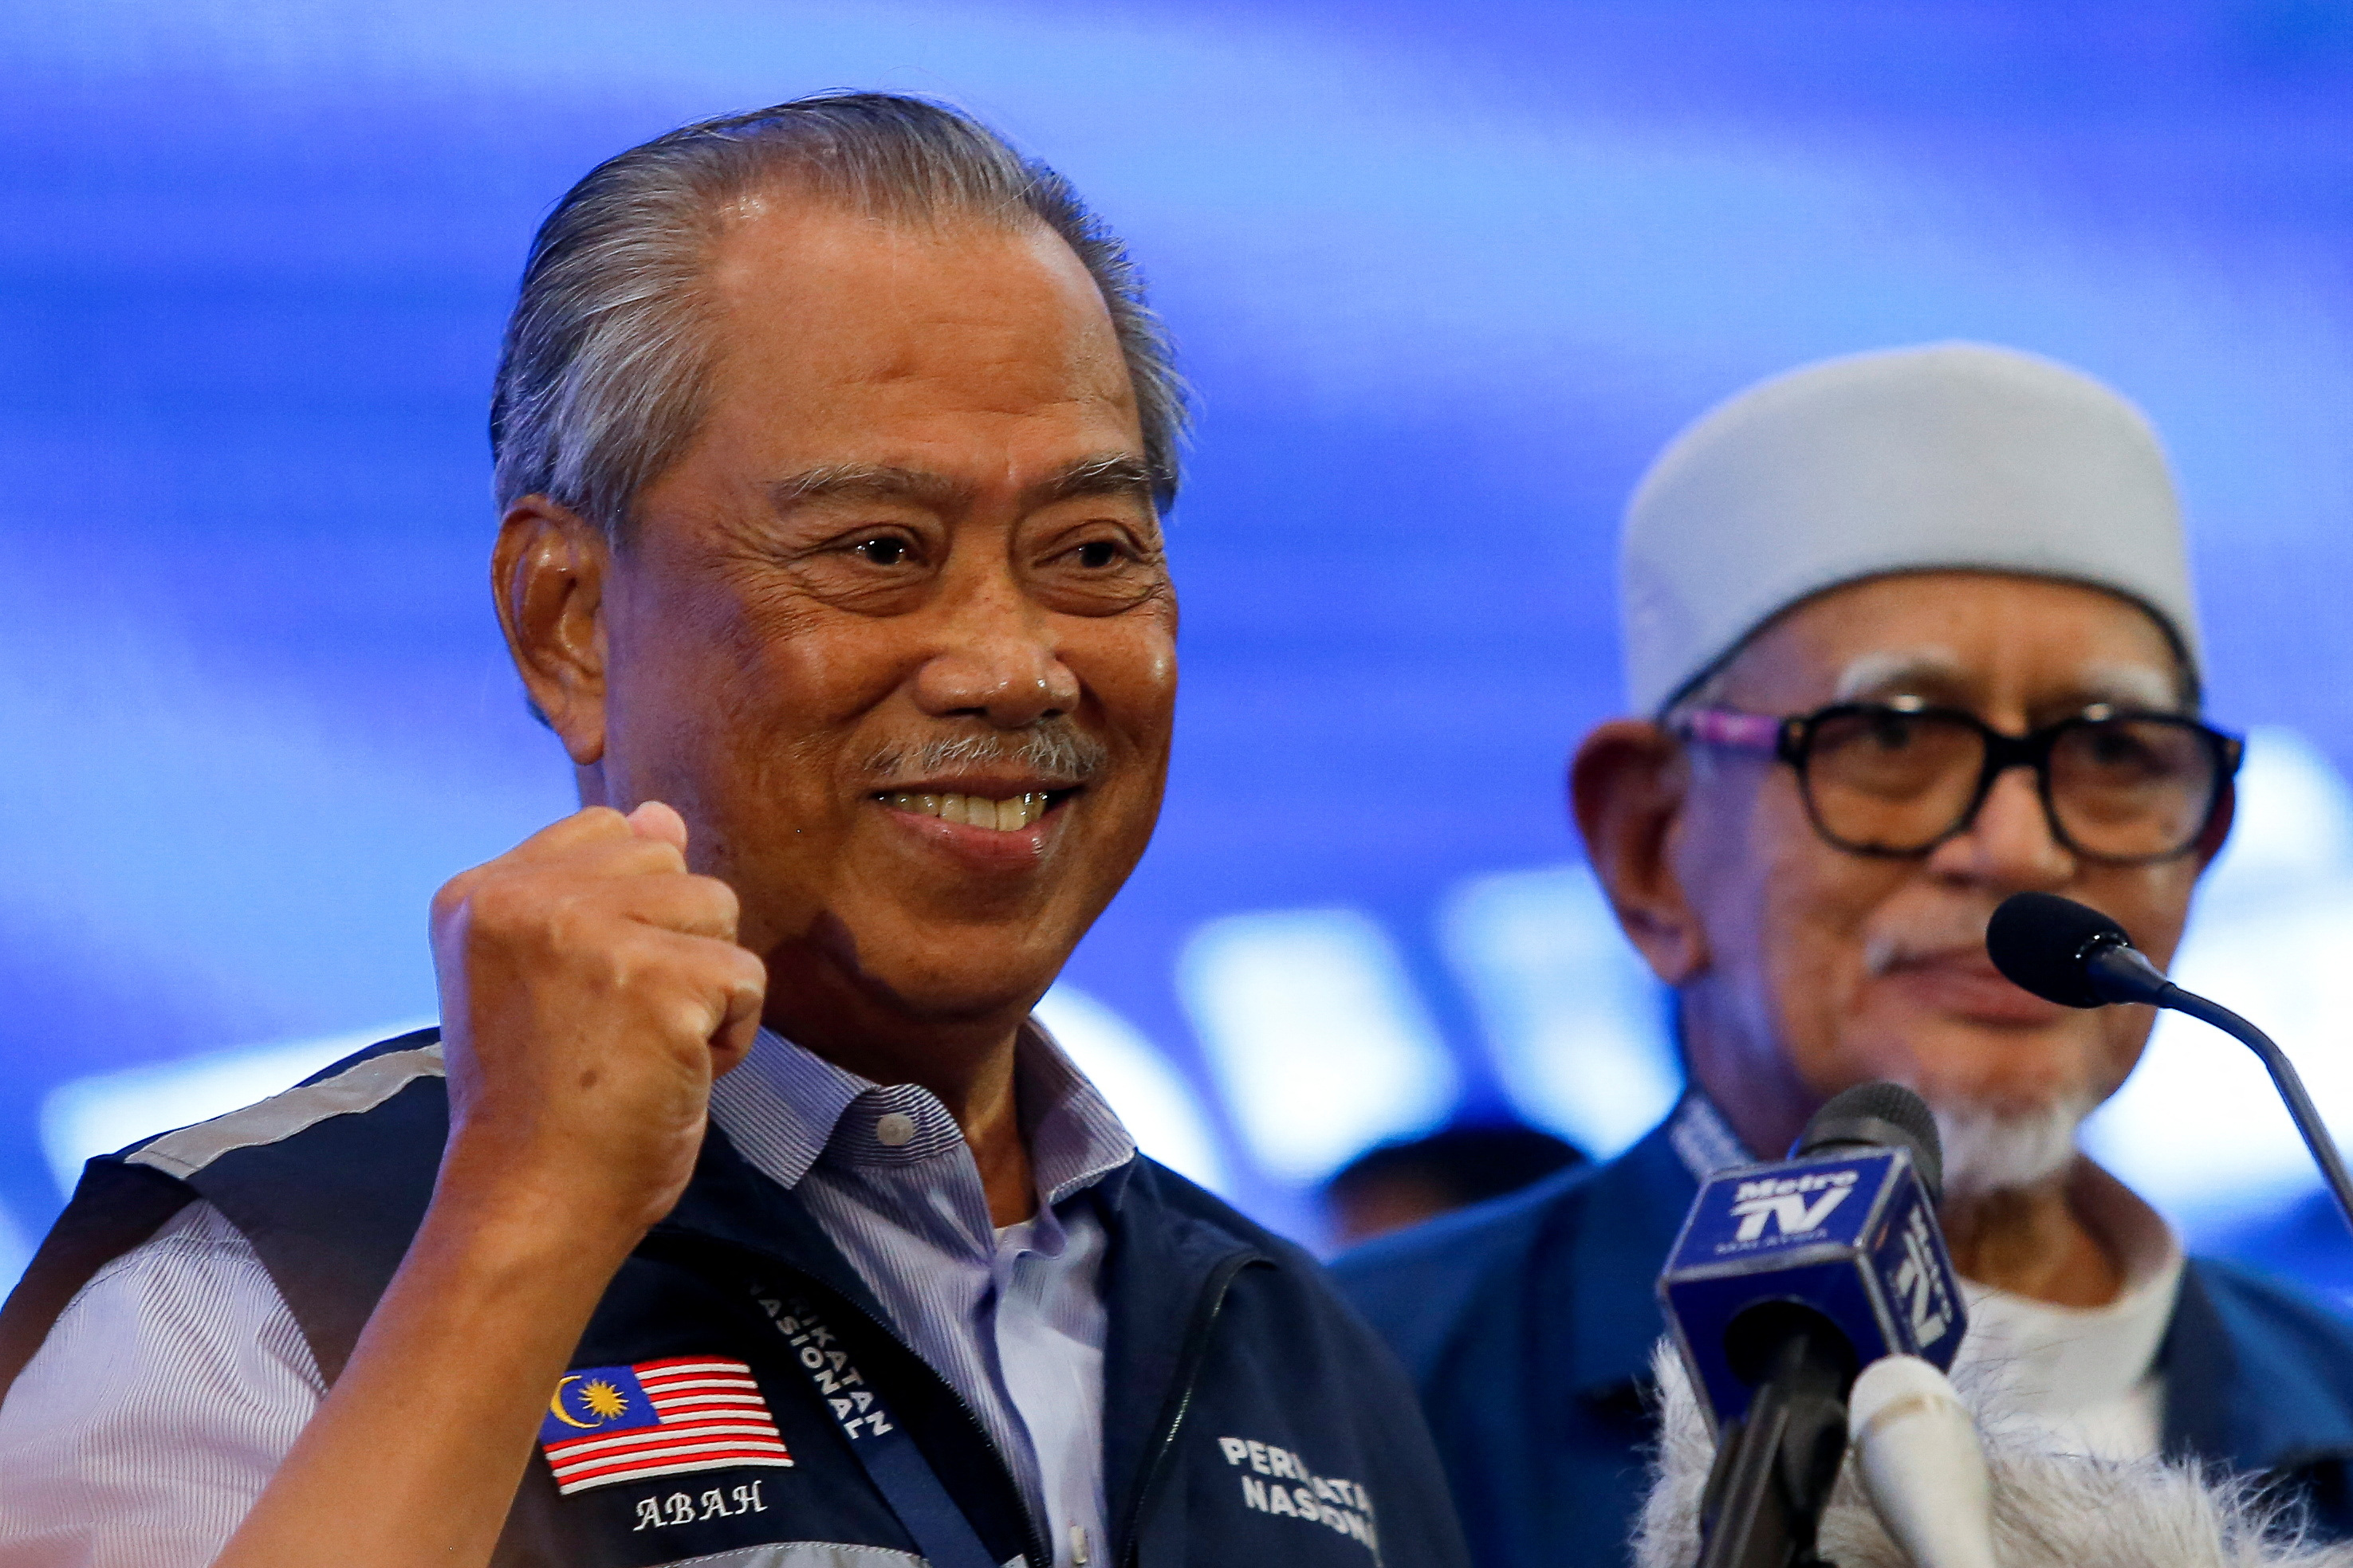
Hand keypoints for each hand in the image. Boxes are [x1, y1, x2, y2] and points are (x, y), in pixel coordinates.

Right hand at [428, 801, 765, 1255]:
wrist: (533, 1201)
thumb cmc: (544, 1099)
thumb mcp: (545, 974)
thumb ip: (596, 888)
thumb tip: (662, 813)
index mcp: (481, 891)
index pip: (608, 832)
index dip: (628, 913)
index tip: (585, 994)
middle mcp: (524, 898)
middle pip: (670, 864)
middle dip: (672, 944)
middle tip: (616, 1029)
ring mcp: (590, 934)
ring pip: (717, 907)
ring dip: (706, 986)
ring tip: (646, 1048)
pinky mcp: (660, 981)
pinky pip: (748, 977)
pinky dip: (733, 1036)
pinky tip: (675, 1073)